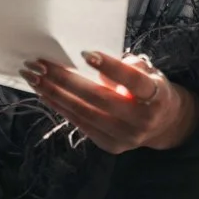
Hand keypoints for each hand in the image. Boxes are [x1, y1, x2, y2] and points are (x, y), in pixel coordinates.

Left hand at [19, 50, 198, 153]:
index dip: (111, 68)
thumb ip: (130, 66)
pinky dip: (60, 107)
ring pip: (84, 113)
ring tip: (34, 76)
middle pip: (99, 99)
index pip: (133, 81)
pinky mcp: (110, 145)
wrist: (163, 124)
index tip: (85, 53)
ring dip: (55, 93)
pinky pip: (80, 124)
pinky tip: (44, 92)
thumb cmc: (151, 88)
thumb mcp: (151, 72)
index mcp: (157, 97)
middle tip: (41, 63)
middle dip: (66, 80)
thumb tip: (99, 62)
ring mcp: (125, 137)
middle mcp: (142, 120)